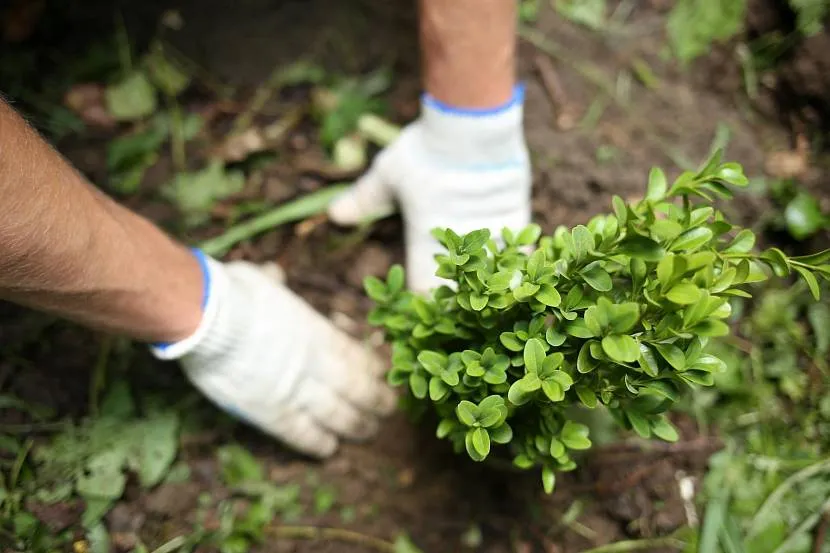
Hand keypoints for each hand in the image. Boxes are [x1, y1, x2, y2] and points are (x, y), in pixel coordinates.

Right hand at [151, 253, 394, 457]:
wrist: (205, 320)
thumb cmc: (230, 293)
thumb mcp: (262, 280)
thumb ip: (274, 283)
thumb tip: (274, 274)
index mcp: (314, 331)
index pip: (354, 355)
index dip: (372, 368)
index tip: (383, 375)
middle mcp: (314, 363)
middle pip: (355, 387)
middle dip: (375, 400)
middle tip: (387, 410)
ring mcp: (295, 390)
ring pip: (337, 414)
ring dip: (357, 424)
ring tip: (368, 431)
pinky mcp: (270, 412)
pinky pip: (302, 433)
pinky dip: (318, 443)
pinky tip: (330, 449)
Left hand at [328, 86, 531, 292]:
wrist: (471, 123)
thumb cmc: (424, 150)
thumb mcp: (388, 174)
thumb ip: (364, 199)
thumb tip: (334, 215)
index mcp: (425, 237)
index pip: (422, 289)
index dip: (420, 301)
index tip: (417, 303)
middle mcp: (459, 242)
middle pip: (461, 289)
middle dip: (457, 296)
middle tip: (452, 297)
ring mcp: (491, 230)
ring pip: (494, 272)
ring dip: (488, 280)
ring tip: (485, 285)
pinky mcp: (516, 214)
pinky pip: (520, 248)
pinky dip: (514, 258)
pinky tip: (512, 264)